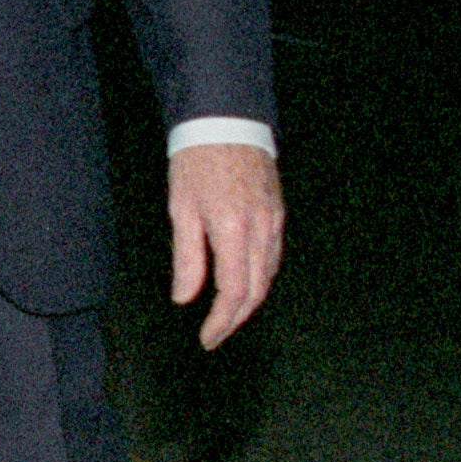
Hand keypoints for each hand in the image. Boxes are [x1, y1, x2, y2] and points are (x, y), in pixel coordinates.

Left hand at [168, 142, 284, 349]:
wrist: (226, 122)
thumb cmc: (196, 162)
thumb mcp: (181, 210)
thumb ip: (186, 258)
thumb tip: (184, 297)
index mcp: (233, 230)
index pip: (234, 291)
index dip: (222, 321)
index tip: (207, 339)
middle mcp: (262, 229)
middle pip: (256, 290)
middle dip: (236, 318)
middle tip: (215, 335)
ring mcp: (275, 221)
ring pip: (268, 275)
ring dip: (249, 301)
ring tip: (226, 316)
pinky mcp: (278, 213)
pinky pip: (273, 256)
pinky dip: (260, 277)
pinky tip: (244, 283)